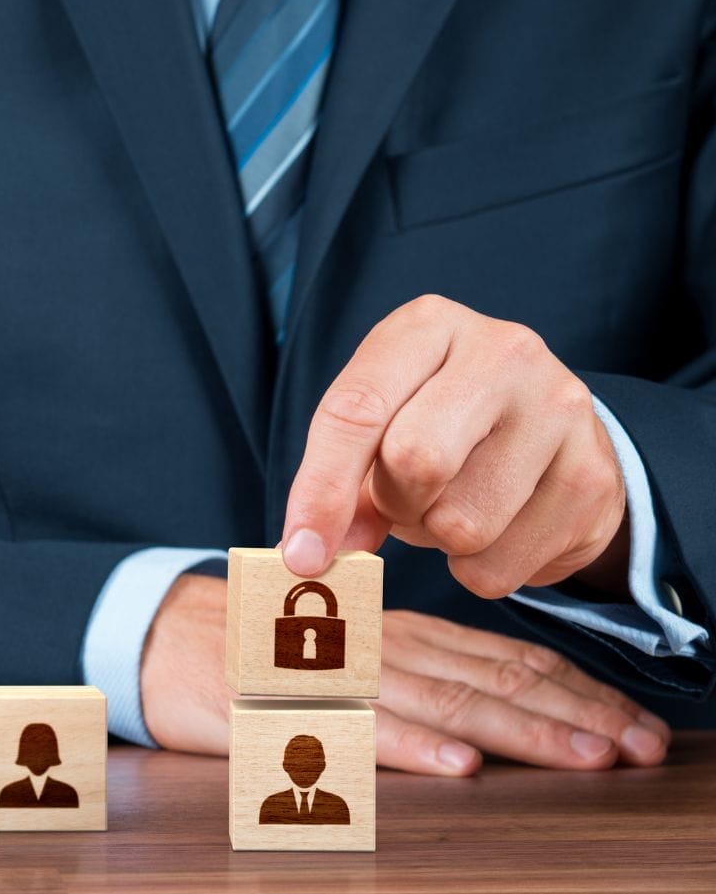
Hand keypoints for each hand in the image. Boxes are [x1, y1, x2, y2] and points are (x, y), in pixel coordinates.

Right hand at [140, 574, 671, 771]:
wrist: (158, 632)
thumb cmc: (257, 648)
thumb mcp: (349, 648)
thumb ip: (414, 666)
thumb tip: (499, 704)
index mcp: (400, 634)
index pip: (506, 659)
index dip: (576, 691)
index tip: (633, 726)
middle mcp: (382, 647)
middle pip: (493, 681)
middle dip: (574, 716)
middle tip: (638, 748)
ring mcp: (337, 674)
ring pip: (444, 704)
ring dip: (517, 734)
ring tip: (580, 758)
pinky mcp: (287, 704)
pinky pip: (356, 728)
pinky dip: (411, 749)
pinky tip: (454, 766)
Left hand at [282, 295, 628, 597]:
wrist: (553, 433)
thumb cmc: (443, 423)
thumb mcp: (384, 422)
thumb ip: (341, 480)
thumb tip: (311, 554)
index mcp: (428, 325)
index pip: (355, 410)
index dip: (319, 490)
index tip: (299, 553)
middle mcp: (502, 350)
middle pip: (414, 460)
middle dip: (394, 504)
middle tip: (403, 504)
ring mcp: (558, 408)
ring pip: (461, 523)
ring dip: (437, 539)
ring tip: (454, 506)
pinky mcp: (593, 474)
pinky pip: (500, 564)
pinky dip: (478, 569)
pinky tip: (496, 528)